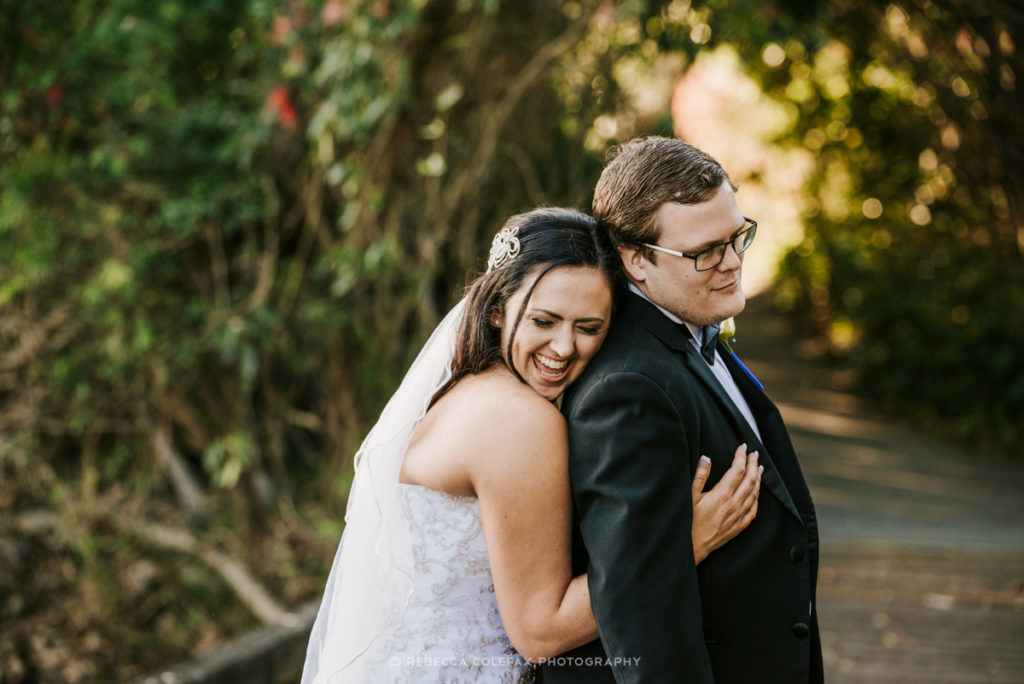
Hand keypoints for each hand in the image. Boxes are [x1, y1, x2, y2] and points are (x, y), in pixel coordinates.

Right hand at [690, 444, 761, 563]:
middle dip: (753, 464)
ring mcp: (738, 516)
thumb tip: (706, 458)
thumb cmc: (688, 522)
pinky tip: (757, 493)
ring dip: (758, 479)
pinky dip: (757, 497)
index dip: (741, 457)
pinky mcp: (739, 526)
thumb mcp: (689, 496)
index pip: (737, 470)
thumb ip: (699, 476)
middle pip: (750, 480)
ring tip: (760, 468)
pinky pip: (754, 509)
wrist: (693, 548)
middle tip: (754, 454)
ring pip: (754, 493)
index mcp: (722, 495)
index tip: (742, 447)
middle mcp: (734, 504)